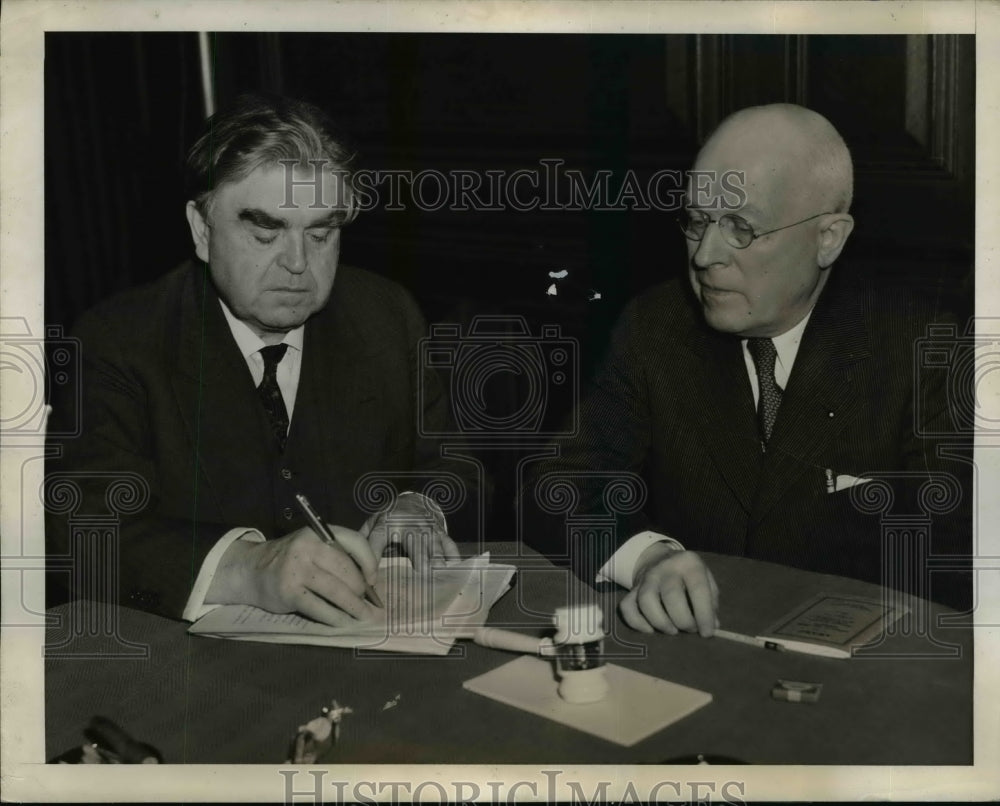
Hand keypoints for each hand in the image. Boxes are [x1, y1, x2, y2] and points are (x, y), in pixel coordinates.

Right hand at [207, 524, 379, 625]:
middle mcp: (307, 547)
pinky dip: (335, 618)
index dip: (369, 561)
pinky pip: (319, 608)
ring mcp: (296, 569)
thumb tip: (370, 579)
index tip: (373, 579)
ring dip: (354, 607)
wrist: (250, 570)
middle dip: (361, 589)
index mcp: (318, 533)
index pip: (354, 541)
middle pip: (346, 570)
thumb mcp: (312, 546)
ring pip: (336, 591)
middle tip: (368, 603)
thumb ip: (337, 554)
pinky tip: (343, 622)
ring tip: (363, 616)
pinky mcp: (289, 592)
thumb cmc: (290, 559)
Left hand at [363, 493, 458, 571]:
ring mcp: (427, 528)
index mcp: (387, 523)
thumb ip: (364, 540)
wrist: (411, 502)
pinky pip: (448, 544)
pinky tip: (454, 568)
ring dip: (437, 558)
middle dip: (419, 557)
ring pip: (433, 543)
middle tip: (422, 573)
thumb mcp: (373, 523)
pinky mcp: (439, 532)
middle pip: (414, 540)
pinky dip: (452, 556)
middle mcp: (409, 525)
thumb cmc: (389, 518)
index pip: (377, 537)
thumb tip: (353, 562)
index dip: (373, 555)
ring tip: (439, 574)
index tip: (372, 578)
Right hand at [619, 543, 718, 636]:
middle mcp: (665, 568)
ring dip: (661, 622)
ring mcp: (646, 578)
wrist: (659, 559)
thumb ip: (711, 602)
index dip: (704, 614)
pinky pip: (627, 607)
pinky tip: (650, 630)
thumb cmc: (688, 575)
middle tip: (690, 629)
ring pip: (646, 601)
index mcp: (689, 563)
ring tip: (673, 631)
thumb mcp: (706, 579)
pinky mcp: (632, 590)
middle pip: (671, 596)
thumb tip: (711, 626)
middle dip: (683, 620)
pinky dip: (637, 622)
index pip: (698, 589)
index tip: (707, 633)